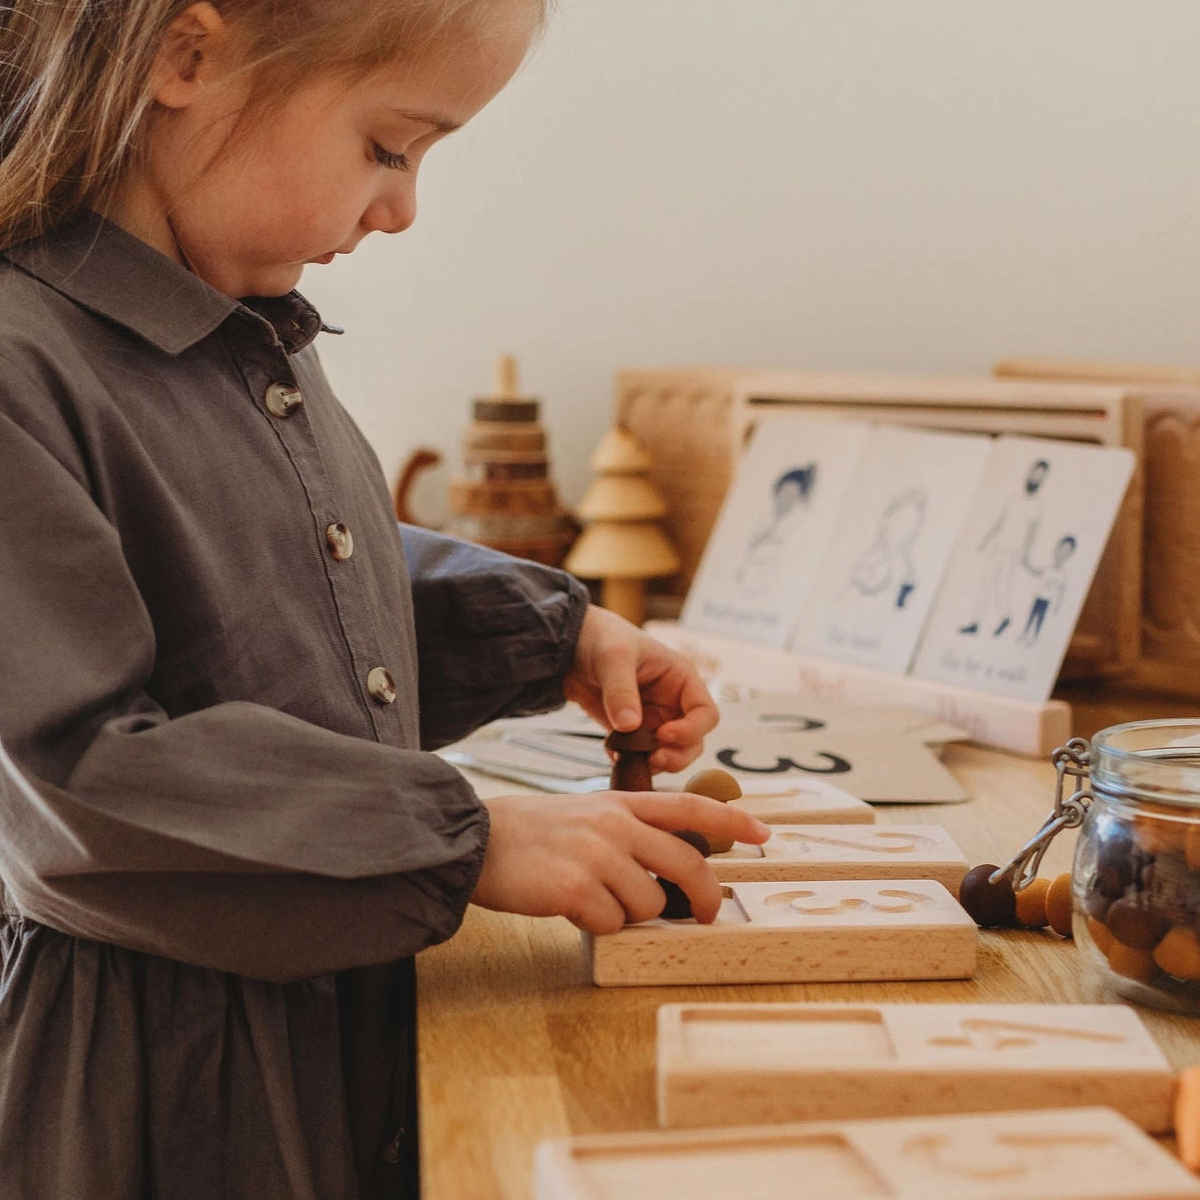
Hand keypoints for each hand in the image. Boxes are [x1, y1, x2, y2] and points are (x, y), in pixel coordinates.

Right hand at [471, 789, 769, 932]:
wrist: (477, 839)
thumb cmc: (531, 833)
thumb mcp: (586, 815)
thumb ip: (627, 831)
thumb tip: (666, 873)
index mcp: (620, 802)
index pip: (688, 807)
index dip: (730, 820)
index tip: (763, 832)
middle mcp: (615, 824)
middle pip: (687, 865)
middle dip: (705, 898)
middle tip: (706, 916)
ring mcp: (598, 854)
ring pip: (651, 904)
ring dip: (629, 913)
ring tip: (593, 898)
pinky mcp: (577, 888)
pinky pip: (613, 923)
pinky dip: (597, 924)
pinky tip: (569, 905)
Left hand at [563, 605, 716, 772]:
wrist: (569, 646)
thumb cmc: (602, 639)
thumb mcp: (613, 658)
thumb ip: (621, 690)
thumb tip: (629, 725)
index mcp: (681, 680)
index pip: (706, 714)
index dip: (692, 730)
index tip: (663, 734)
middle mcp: (673, 703)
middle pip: (693, 742)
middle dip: (676, 755)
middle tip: (653, 759)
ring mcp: (653, 719)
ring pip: (669, 754)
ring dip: (654, 762)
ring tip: (629, 758)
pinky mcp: (632, 732)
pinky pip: (640, 756)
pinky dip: (630, 762)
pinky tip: (612, 753)